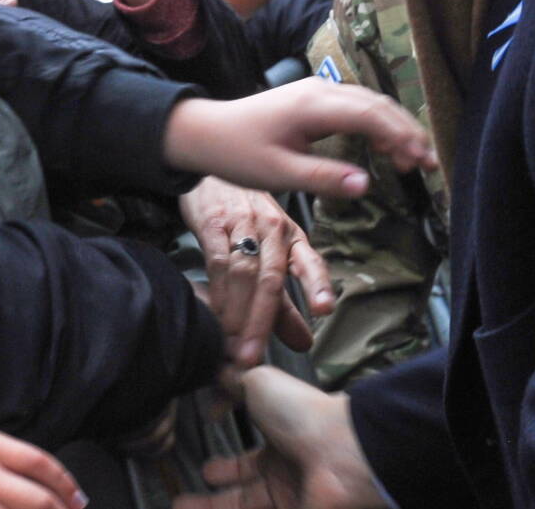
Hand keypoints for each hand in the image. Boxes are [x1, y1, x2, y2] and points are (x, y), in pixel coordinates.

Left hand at [163, 82, 435, 198]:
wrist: (205, 132)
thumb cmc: (238, 153)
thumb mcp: (278, 173)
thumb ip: (323, 178)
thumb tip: (366, 185)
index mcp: (313, 106)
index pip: (369, 115)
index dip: (400, 137)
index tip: (422, 162)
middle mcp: (319, 91)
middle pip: (376, 104)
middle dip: (407, 131)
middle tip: (430, 164)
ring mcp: (317, 91)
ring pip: (369, 102)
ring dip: (395, 127)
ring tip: (416, 160)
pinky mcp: (314, 100)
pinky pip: (356, 106)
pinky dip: (378, 124)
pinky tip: (387, 147)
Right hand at [180, 178, 333, 367]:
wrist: (211, 179)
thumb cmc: (246, 221)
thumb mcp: (270, 255)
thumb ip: (285, 302)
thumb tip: (304, 343)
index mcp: (293, 237)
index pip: (310, 262)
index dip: (317, 284)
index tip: (323, 309)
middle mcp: (272, 227)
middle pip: (271, 278)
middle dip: (262, 320)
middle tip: (252, 356)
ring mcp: (242, 222)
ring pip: (244, 272)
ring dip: (237, 312)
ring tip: (233, 344)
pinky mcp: (213, 221)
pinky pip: (218, 260)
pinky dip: (217, 290)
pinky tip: (215, 313)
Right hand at [198, 369, 386, 508]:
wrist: (340, 452)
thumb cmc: (300, 413)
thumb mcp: (260, 382)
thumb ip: (235, 382)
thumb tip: (217, 373)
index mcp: (280, 442)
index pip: (248, 461)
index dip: (226, 468)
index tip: (205, 472)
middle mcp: (285, 475)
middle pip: (242, 493)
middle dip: (212, 500)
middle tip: (182, 502)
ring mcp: (291, 500)